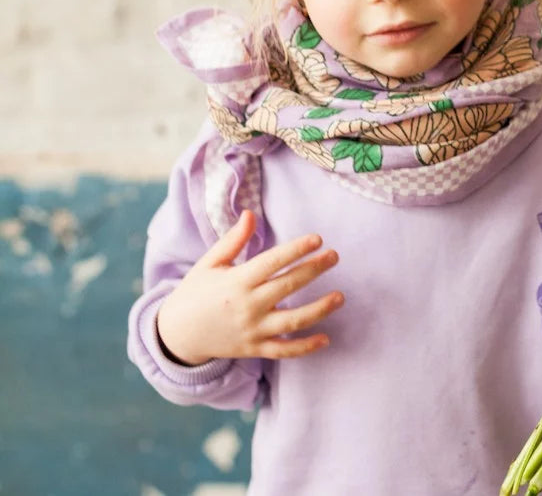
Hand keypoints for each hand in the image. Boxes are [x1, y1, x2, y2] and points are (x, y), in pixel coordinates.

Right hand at [156, 210, 343, 364]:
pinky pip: (283, 350)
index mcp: (236, 281)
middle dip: (313, 270)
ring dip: (319, 309)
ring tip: (340, 296)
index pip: (272, 262)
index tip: (317, 239)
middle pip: (287, 287)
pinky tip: (325, 339)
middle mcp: (247, 306)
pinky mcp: (254, 349)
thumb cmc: (195, 292)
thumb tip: (250, 213)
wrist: (177, 335)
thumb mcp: (210, 262)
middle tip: (335, 256)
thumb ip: (233, 240)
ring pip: (292, 321)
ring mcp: (252, 330)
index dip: (296, 250)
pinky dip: (305, 347)